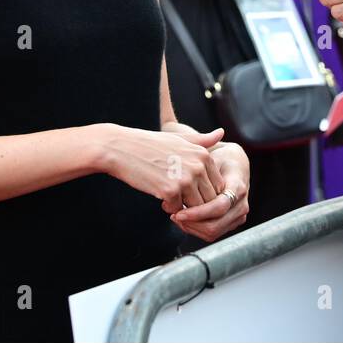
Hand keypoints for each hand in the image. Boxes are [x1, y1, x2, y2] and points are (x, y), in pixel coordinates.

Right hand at [101, 125, 226, 214]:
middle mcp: (198, 166)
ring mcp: (185, 179)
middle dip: (196, 203)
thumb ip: (202, 140)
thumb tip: (221, 132)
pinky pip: (178, 210)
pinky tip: (160, 198)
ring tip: (170, 198)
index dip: (204, 192)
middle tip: (180, 199)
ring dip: (185, 208)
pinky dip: (169, 208)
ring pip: (196, 207)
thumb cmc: (150, 144)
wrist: (121, 148)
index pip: (218, 185)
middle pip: (209, 199)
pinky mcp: (170, 191)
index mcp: (203, 154)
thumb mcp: (179, 139)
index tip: (189, 190)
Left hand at [170, 142, 249, 240]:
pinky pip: (213, 233)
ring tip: (175, 216)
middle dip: (191, 224)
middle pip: (214, 226)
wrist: (233, 164)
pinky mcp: (233, 222)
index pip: (218, 207)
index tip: (177, 212)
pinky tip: (184, 219)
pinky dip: (196, 229)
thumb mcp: (209, 153)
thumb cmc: (218, 156)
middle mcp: (242, 203)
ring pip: (212, 232)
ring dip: (192, 228)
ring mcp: (239, 215)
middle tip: (173, 216)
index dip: (197, 213)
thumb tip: (196, 132)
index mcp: (237, 185)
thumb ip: (200, 150)